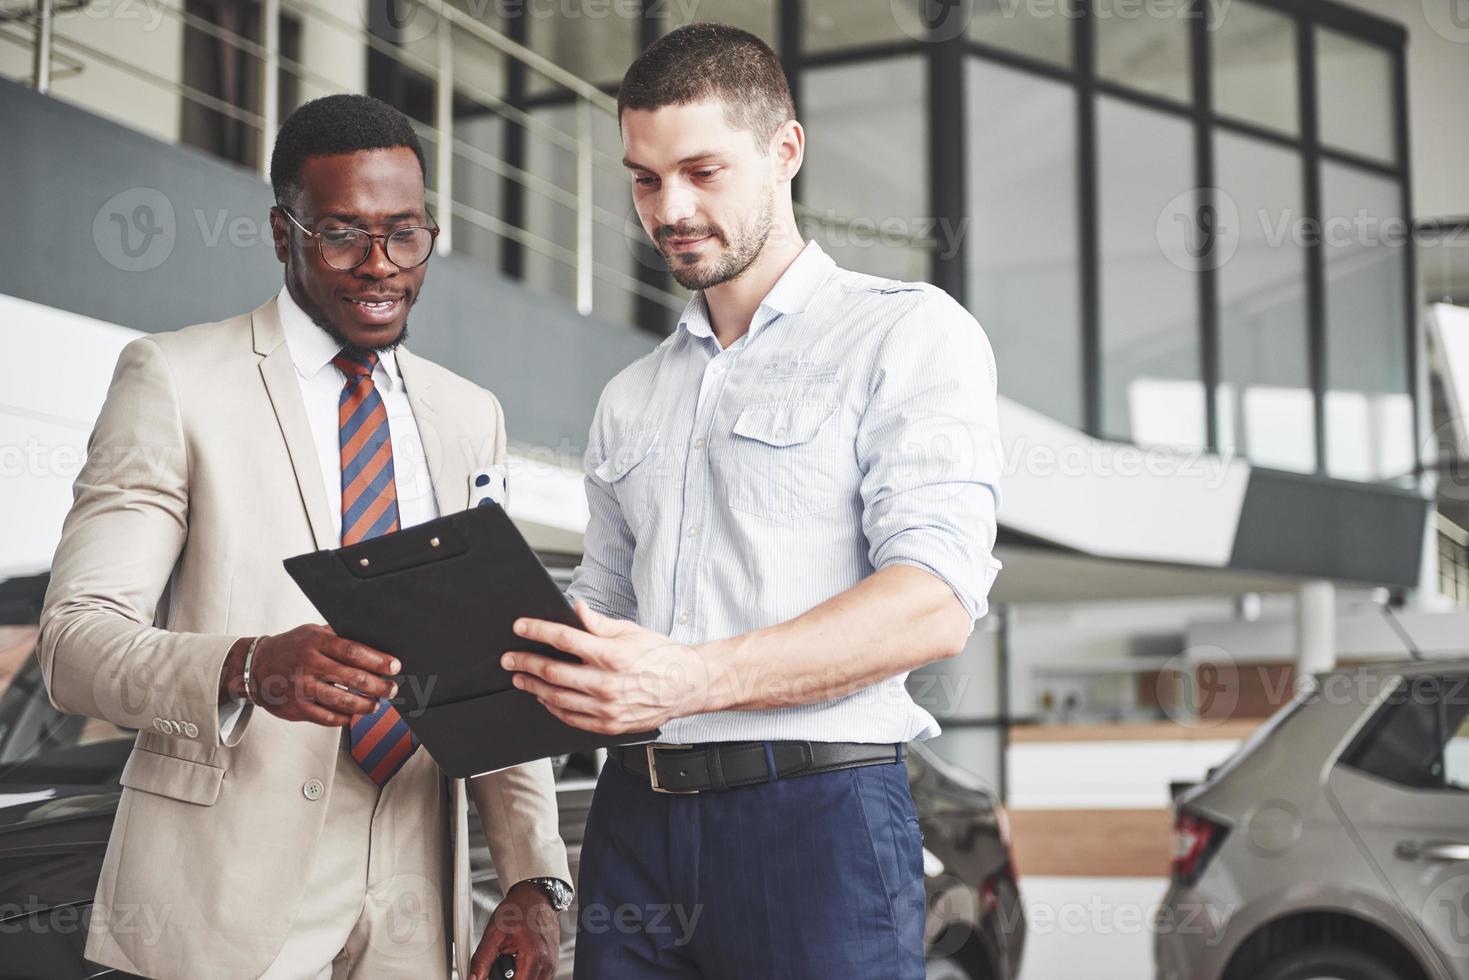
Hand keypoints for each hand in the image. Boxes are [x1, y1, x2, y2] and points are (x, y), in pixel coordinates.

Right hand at [219, 624, 398, 726]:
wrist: (254, 666)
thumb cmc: (291, 648)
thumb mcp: (312, 632)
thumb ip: (337, 637)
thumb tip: (373, 641)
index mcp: (315, 642)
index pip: (353, 651)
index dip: (377, 660)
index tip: (394, 666)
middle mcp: (308, 664)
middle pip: (352, 677)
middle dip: (378, 686)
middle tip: (392, 689)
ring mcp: (301, 688)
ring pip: (341, 701)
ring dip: (364, 705)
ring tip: (376, 705)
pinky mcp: (295, 708)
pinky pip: (326, 717)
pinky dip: (343, 718)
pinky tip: (353, 715)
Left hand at [468, 880, 559, 979]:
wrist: (535, 897)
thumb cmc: (518, 910)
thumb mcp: (494, 934)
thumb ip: (481, 961)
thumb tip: (473, 979)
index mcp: (533, 957)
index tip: (494, 976)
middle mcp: (546, 964)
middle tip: (501, 966)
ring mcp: (551, 965)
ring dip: (519, 978)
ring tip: (510, 964)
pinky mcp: (552, 964)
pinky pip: (539, 979)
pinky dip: (526, 975)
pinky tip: (518, 963)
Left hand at [501, 601, 711, 734]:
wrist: (686, 686)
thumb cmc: (661, 656)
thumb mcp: (631, 631)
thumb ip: (599, 623)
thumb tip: (576, 610)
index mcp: (612, 655)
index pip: (564, 639)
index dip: (537, 631)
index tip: (520, 627)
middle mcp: (607, 683)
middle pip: (553, 672)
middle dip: (525, 663)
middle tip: (509, 659)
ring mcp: (607, 708)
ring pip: (557, 698)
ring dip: (533, 687)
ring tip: (520, 679)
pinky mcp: (608, 725)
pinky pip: (571, 718)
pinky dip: (553, 708)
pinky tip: (544, 698)